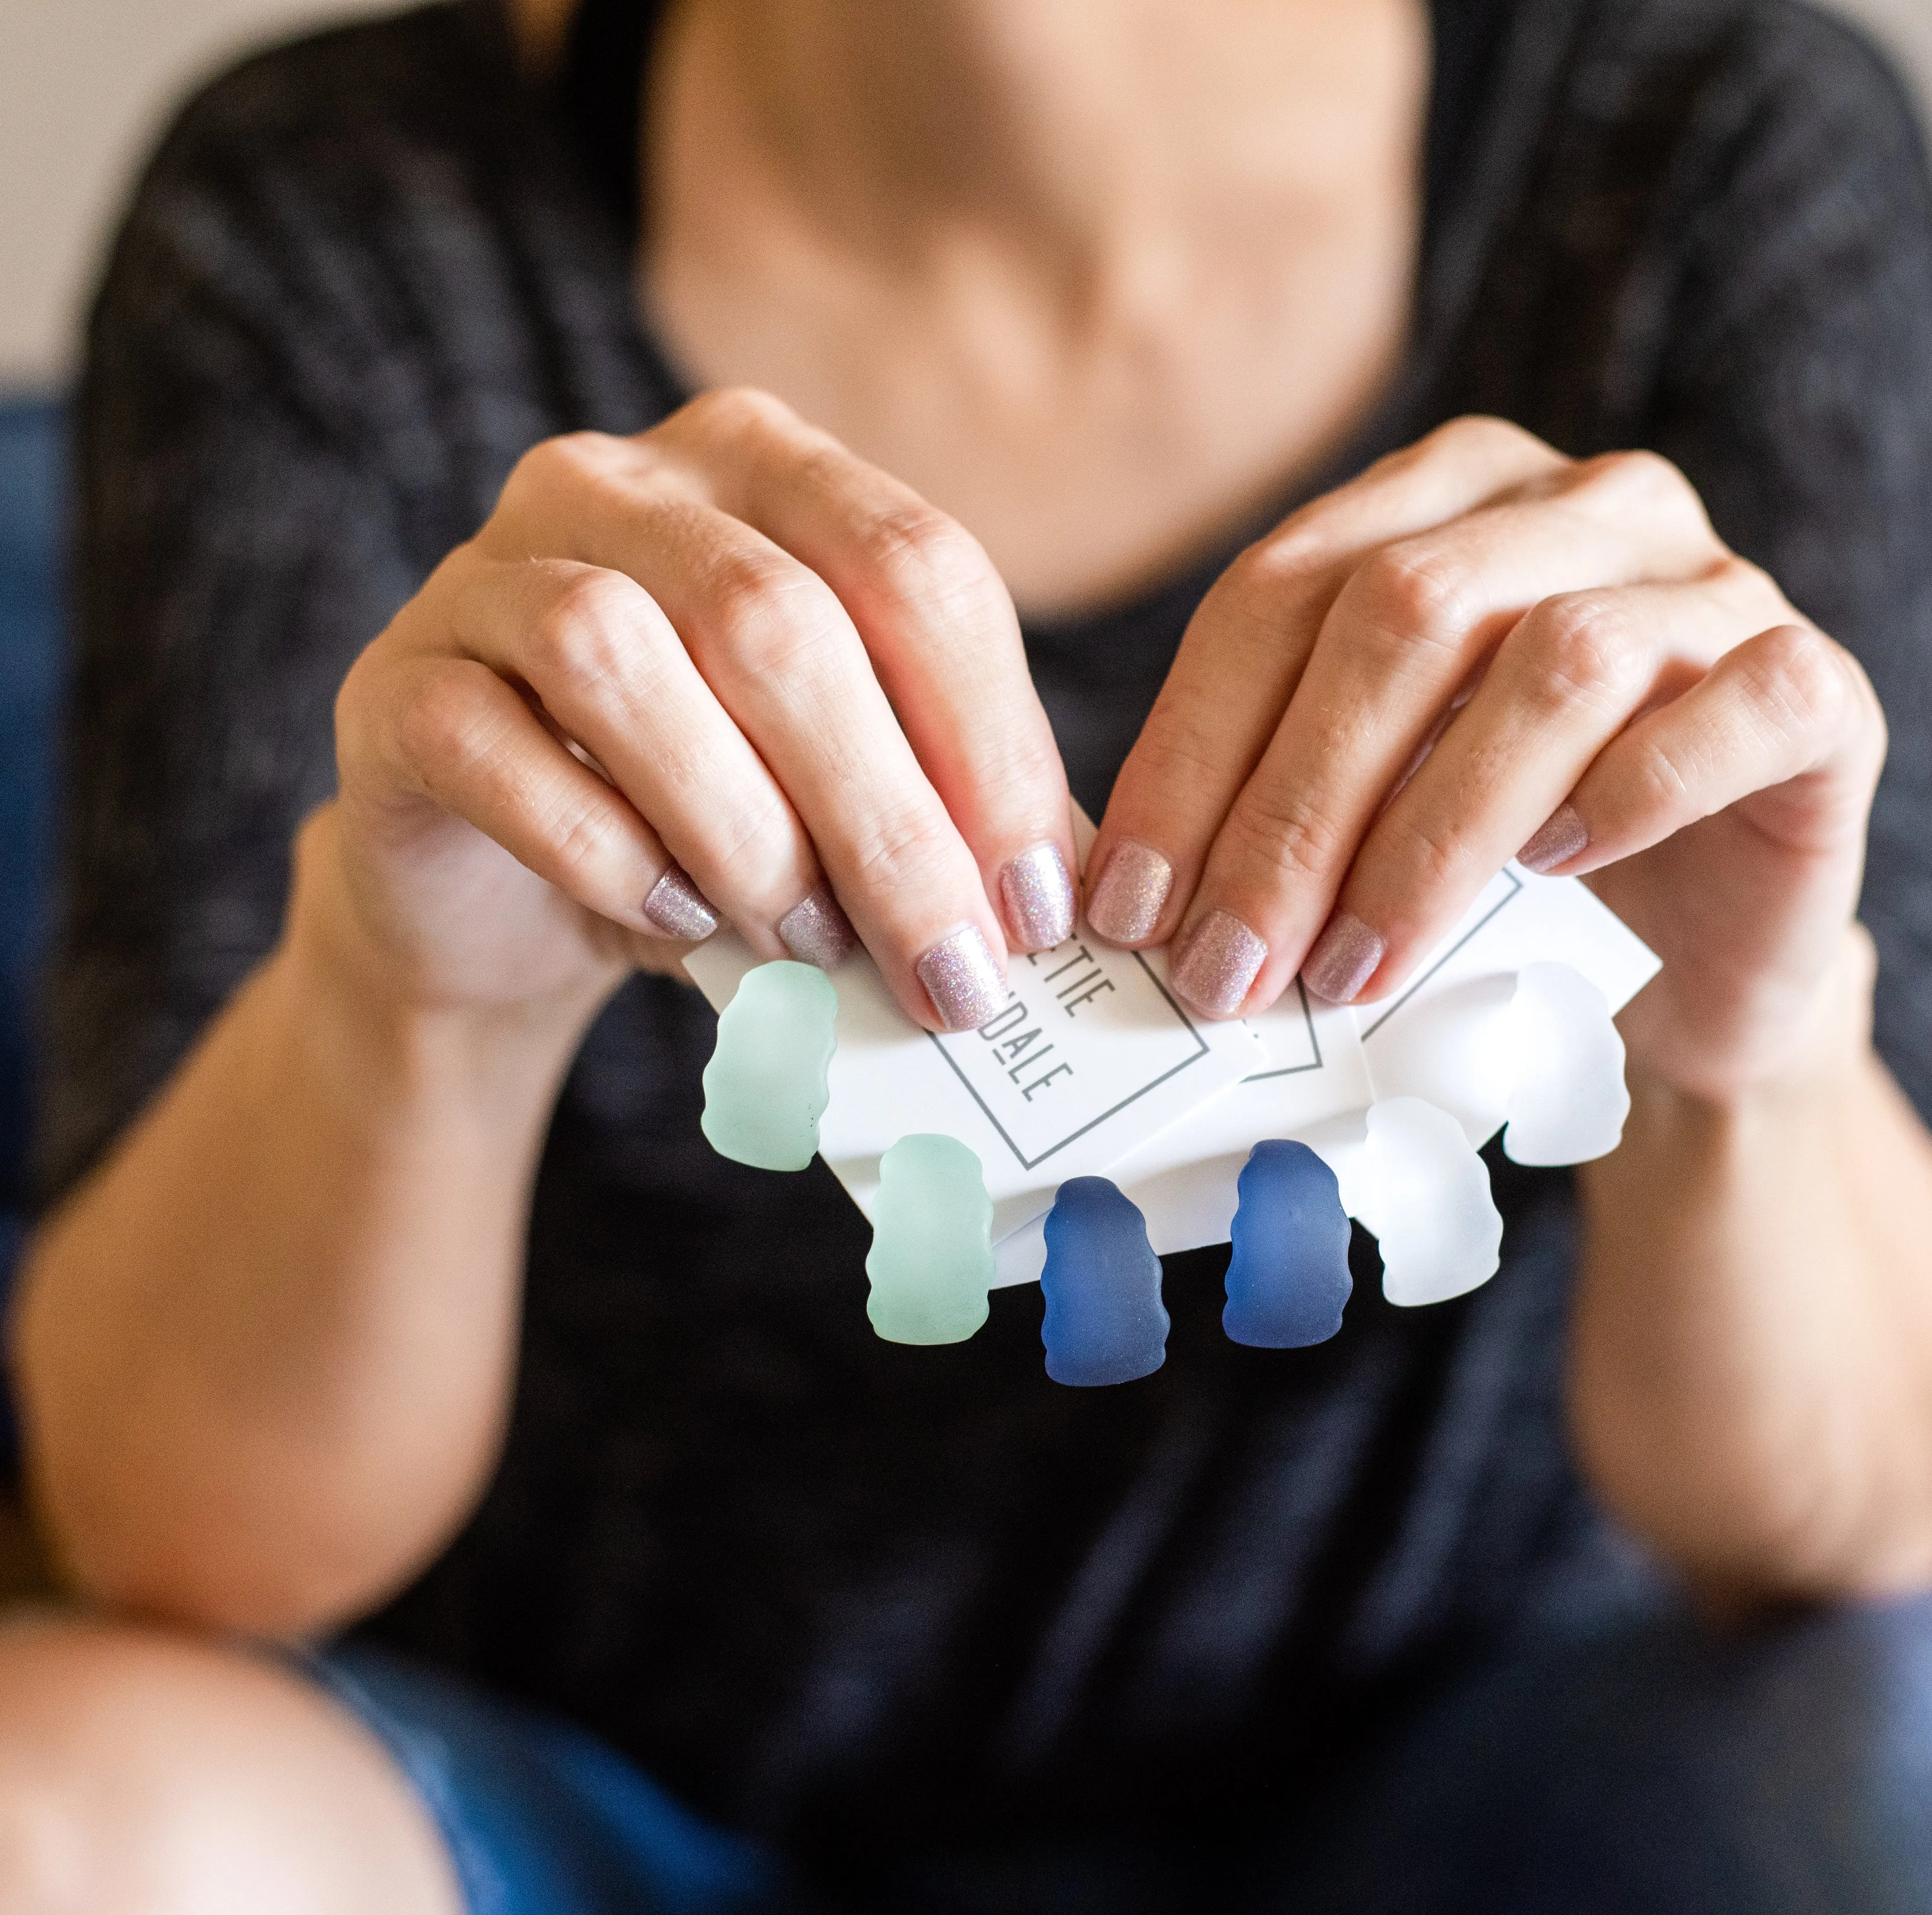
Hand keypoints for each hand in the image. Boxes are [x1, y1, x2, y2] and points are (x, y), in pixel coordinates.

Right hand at [327, 388, 1076, 1032]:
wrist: (507, 890)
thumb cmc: (706, 826)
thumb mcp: (844, 796)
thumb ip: (944, 807)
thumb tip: (1079, 890)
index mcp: (765, 470)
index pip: (914, 567)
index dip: (992, 744)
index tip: (1034, 906)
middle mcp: (620, 481)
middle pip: (780, 622)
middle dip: (886, 822)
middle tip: (945, 972)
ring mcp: (485, 568)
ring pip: (620, 656)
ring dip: (739, 828)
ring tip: (803, 942)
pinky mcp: (396, 687)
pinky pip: (493, 745)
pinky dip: (601, 849)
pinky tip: (672, 918)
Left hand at [1085, 416, 1887, 1101]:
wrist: (1694, 961)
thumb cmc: (1502, 882)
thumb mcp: (1364, 824)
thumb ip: (1272, 809)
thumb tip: (1131, 904)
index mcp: (1443, 502)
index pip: (1278, 596)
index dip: (1188, 754)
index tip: (1123, 909)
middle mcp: (1580, 506)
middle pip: (1403, 615)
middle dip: (1292, 810)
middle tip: (1226, 968)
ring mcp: (1713, 583)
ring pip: (1556, 661)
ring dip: (1431, 834)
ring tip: (1351, 970)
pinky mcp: (1818, 687)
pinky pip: (1738, 705)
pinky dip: (1635, 789)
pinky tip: (1557, 873)